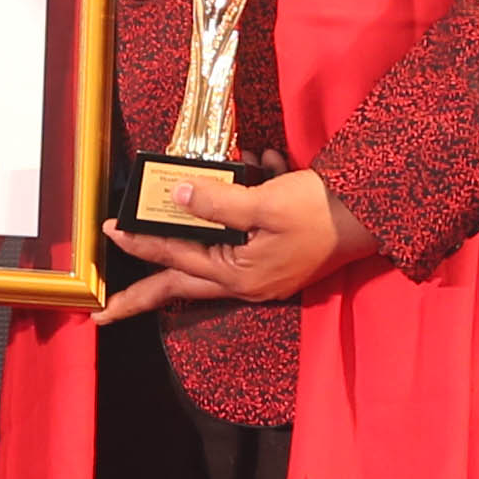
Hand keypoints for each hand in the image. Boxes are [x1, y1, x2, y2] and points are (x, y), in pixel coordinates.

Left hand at [97, 170, 374, 323]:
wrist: (371, 217)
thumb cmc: (321, 212)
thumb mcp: (266, 203)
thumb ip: (217, 203)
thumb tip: (176, 198)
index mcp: (241, 275)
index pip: (176, 260)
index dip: (141, 245)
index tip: (111, 235)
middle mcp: (247, 282)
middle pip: (183, 286)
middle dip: (143, 294)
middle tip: (107, 311)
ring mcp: (262, 275)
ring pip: (210, 255)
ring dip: (200, 224)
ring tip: (180, 204)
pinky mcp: (275, 260)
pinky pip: (241, 236)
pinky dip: (240, 204)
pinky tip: (258, 166)